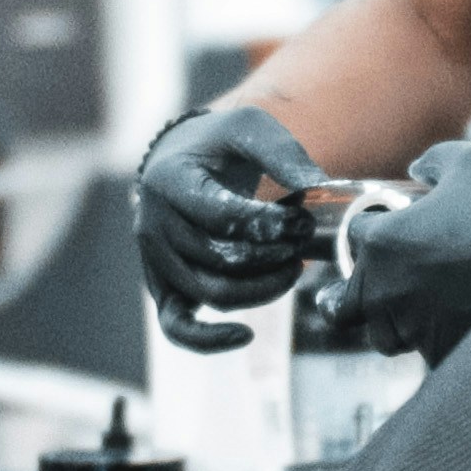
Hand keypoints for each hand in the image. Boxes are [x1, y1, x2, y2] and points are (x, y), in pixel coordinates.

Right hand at [137, 104, 330, 353]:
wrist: (183, 162)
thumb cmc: (219, 146)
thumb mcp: (248, 129)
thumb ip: (281, 152)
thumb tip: (318, 186)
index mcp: (169, 182)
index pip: (222, 215)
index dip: (270, 224)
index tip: (303, 221)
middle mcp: (152, 225)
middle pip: (220, 260)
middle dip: (273, 256)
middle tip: (304, 244)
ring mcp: (155, 262)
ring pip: (212, 292)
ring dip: (262, 289)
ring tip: (294, 269)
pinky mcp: (162, 289)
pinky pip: (178, 328)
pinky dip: (209, 340)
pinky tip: (246, 334)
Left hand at [314, 140, 470, 364]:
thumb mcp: (469, 162)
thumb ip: (432, 161)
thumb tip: (416, 169)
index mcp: (383, 242)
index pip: (354, 237)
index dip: (370, 230)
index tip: (386, 230)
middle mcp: (388, 289)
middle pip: (348, 303)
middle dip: (358, 294)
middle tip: (375, 288)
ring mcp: (413, 326)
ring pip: (385, 334)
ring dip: (394, 322)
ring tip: (417, 310)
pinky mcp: (441, 352)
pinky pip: (424, 352)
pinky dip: (434, 341)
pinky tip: (453, 325)